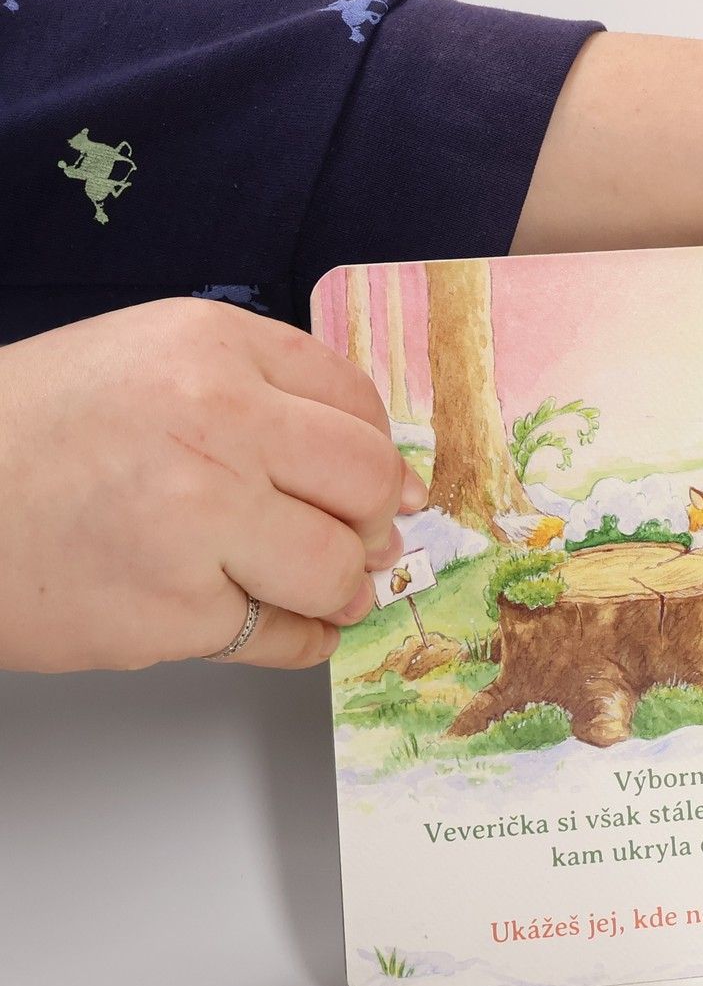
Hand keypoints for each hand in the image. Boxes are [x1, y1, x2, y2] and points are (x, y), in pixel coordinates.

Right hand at [0, 300, 423, 671]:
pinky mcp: (174, 612)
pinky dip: (297, 637)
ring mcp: (199, 522)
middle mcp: (217, 426)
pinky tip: (290, 624)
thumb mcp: (148, 355)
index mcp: (215, 348)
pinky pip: (279, 636)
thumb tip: (367, 459)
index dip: (380, 449)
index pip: (355, 401)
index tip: (385, 478)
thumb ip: (258, 386)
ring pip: (335, 567)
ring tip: (327, 586)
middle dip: (374, 517)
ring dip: (343, 585)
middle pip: (365, 480)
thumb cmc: (31, 430)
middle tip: (366, 535)